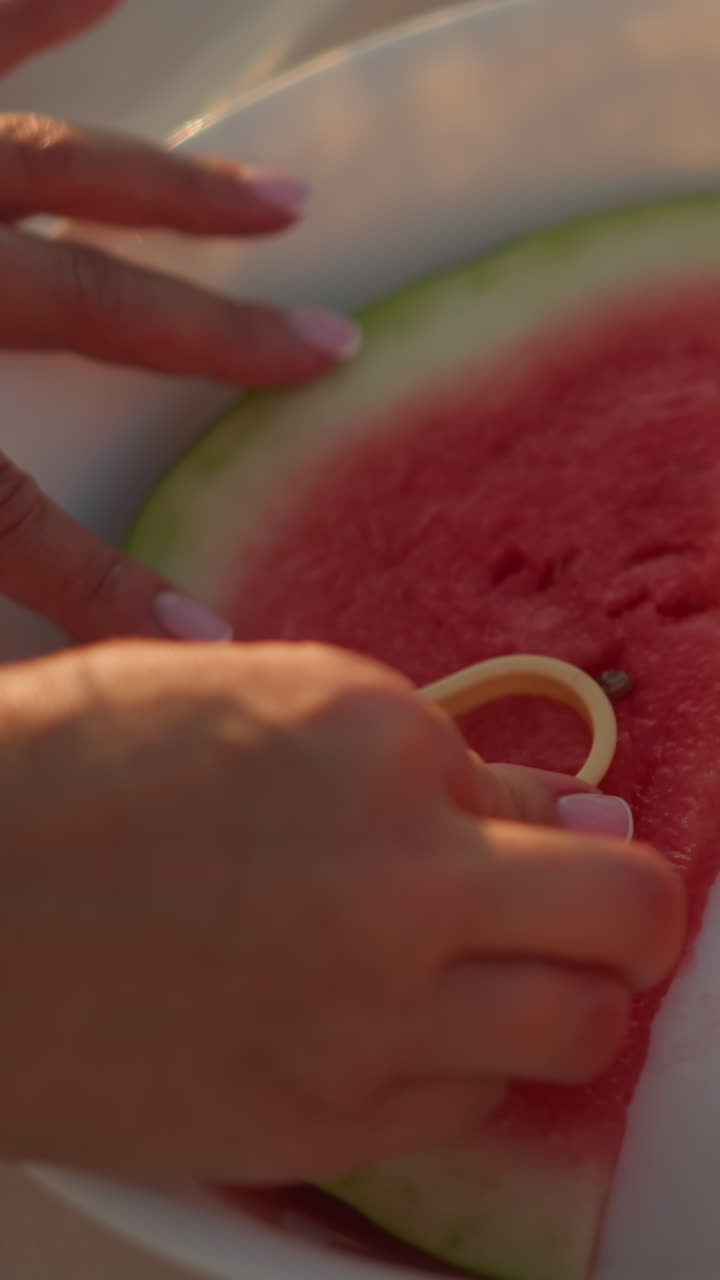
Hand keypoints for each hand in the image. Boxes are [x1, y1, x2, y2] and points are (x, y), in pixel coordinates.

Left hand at [0, 0, 358, 642]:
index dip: (107, 586)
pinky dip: (50, 12)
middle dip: (214, 335)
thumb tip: (82, 650)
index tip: (206, 634)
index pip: (19, 517)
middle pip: (94, 306)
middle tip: (326, 341)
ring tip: (275, 194)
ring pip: (49, 154)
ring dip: (168, 181)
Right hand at [0, 640, 683, 1182]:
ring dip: (562, 997)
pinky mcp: (325, 1121)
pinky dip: (463, 1067)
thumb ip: (400, 748)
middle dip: (626, 912)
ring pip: (582, 1028)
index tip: (509, 839)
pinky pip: (473, 1104)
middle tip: (592, 917)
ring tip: (498, 981)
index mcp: (374, 738)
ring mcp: (370, 1010)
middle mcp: (399, 875)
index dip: (528, 823)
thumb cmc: (63, 779)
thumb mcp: (237, 700)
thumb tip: (557, 808)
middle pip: (630, 915)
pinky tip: (396, 1034)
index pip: (546, 799)